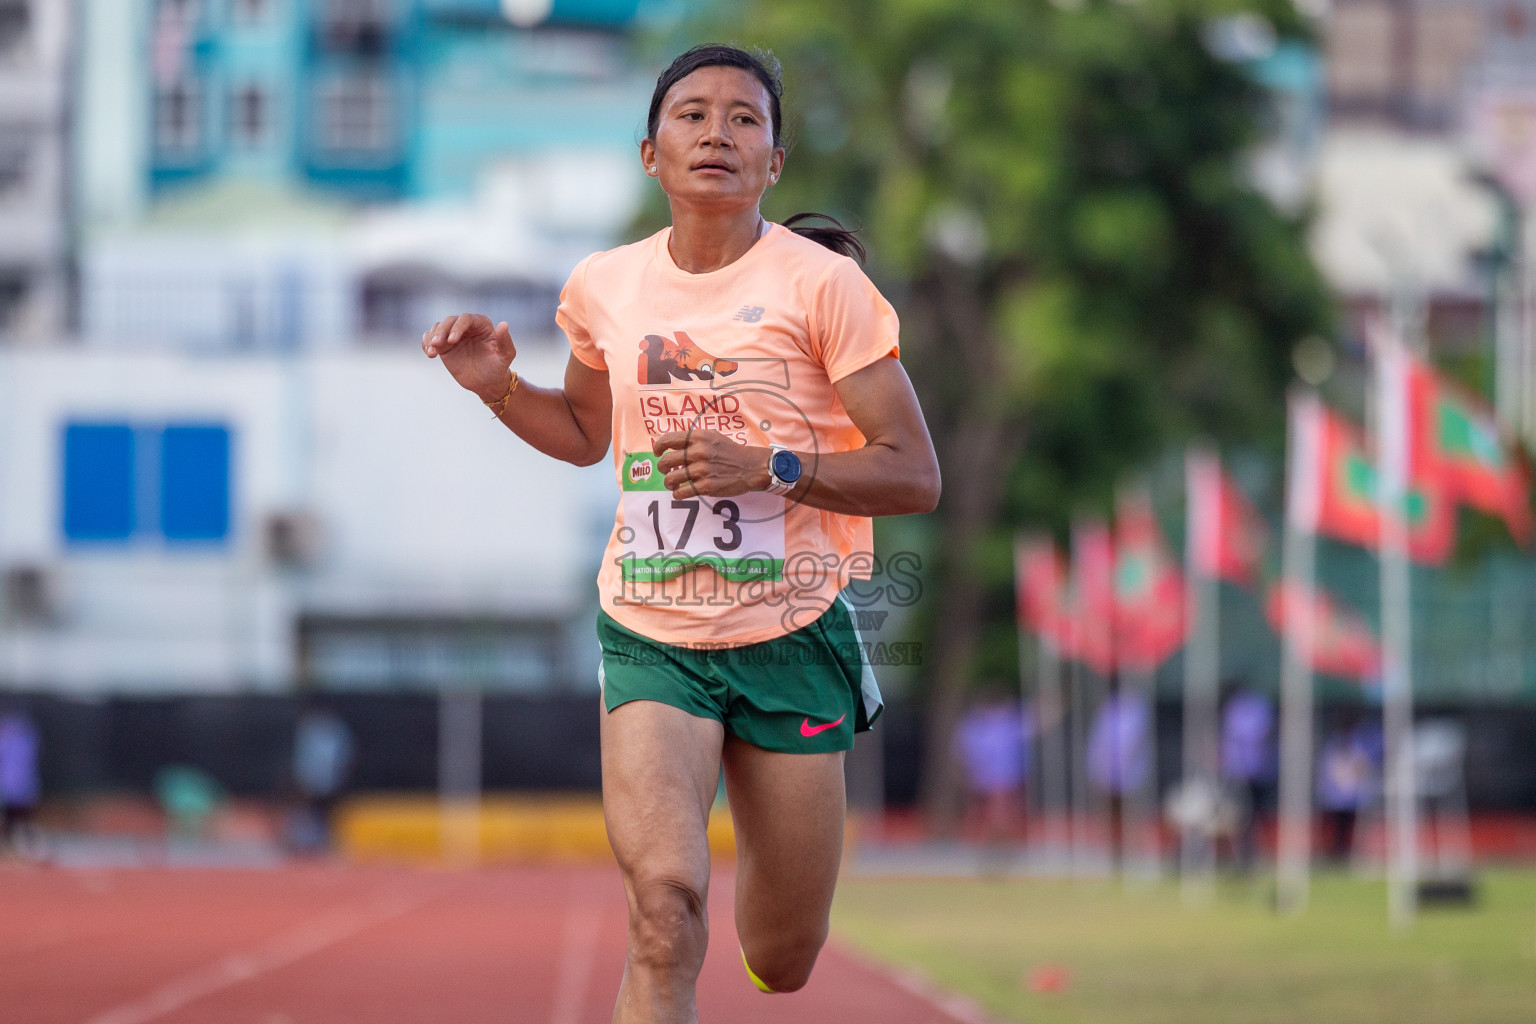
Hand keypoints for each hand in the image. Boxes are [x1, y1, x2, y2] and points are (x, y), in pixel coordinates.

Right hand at [422, 313, 515, 401]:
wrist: (486, 382)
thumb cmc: (498, 367)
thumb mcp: (505, 356)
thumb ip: (505, 341)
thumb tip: (504, 324)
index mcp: (481, 323)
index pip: (466, 318)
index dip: (458, 327)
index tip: (452, 341)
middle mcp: (466, 326)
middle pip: (449, 321)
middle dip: (441, 332)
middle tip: (437, 345)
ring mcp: (453, 334)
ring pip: (438, 328)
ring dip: (432, 337)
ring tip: (432, 352)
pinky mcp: (443, 345)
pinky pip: (430, 338)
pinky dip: (426, 343)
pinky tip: (429, 353)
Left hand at [654, 431, 770, 497]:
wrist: (751, 466)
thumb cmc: (730, 451)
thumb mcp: (713, 436)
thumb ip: (694, 438)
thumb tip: (673, 444)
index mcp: (698, 437)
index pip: (668, 440)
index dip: (658, 447)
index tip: (658, 453)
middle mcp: (698, 452)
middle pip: (666, 461)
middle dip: (662, 468)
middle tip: (666, 470)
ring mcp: (702, 470)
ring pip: (671, 479)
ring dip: (668, 483)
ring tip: (673, 483)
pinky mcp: (706, 486)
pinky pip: (682, 493)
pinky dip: (677, 494)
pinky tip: (680, 492)